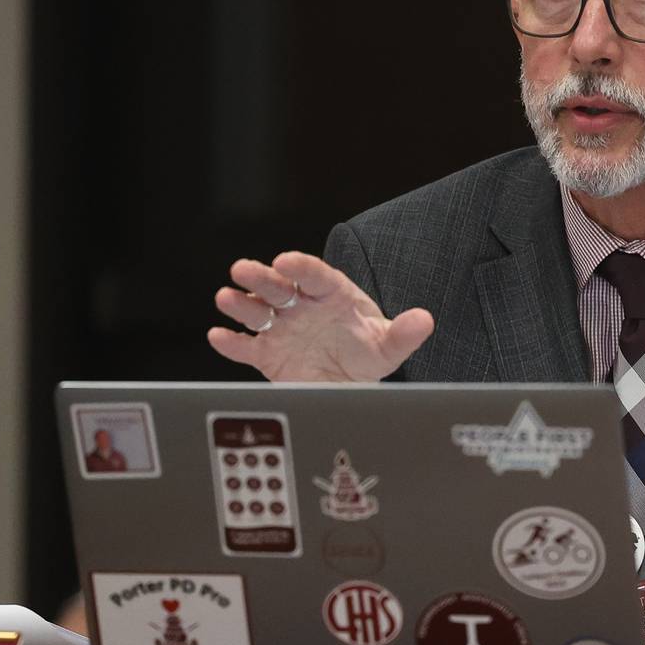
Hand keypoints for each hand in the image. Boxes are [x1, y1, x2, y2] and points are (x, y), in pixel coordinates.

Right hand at [207, 251, 434, 381]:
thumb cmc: (367, 353)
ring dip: (240, 304)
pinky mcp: (267, 353)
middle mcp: (301, 306)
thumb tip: (425, 320)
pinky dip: (231, 343)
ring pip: (257, 311)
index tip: (286, 261)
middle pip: (278, 287)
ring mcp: (282, 328)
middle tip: (242, 269)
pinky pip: (246, 347)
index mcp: (331, 294)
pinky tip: (219, 336)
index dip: (299, 266)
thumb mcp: (388, 344)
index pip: (313, 275)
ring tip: (226, 298)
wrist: (350, 383)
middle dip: (260, 278)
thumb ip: (404, 333)